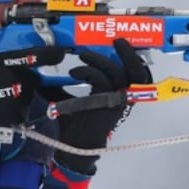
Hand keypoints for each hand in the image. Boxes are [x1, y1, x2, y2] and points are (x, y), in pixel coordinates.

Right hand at [0, 16, 65, 132]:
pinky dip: (15, 108)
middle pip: (33, 77)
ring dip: (20, 93)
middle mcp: (16, 79)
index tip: (59, 53)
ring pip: (28, 94)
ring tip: (1, 93)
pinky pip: (22, 109)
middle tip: (8, 79)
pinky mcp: (13, 114)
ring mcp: (16, 98)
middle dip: (25, 77)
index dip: (53, 54)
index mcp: (7, 61)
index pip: (39, 56)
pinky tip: (0, 104)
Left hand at [44, 38, 150, 174]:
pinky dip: (86, 71)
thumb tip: (50, 75)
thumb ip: (72, 87)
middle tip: (116, 41)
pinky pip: (100, 80)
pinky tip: (74, 72)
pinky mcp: (106, 105)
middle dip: (129, 54)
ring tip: (83, 56)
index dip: (133, 58)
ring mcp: (116, 102)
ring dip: (99, 60)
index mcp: (120, 95)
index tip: (120, 44)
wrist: (74, 147)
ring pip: (118, 72)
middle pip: (138, 72)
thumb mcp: (77, 101)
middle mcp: (123, 98)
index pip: (137, 74)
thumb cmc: (77, 125)